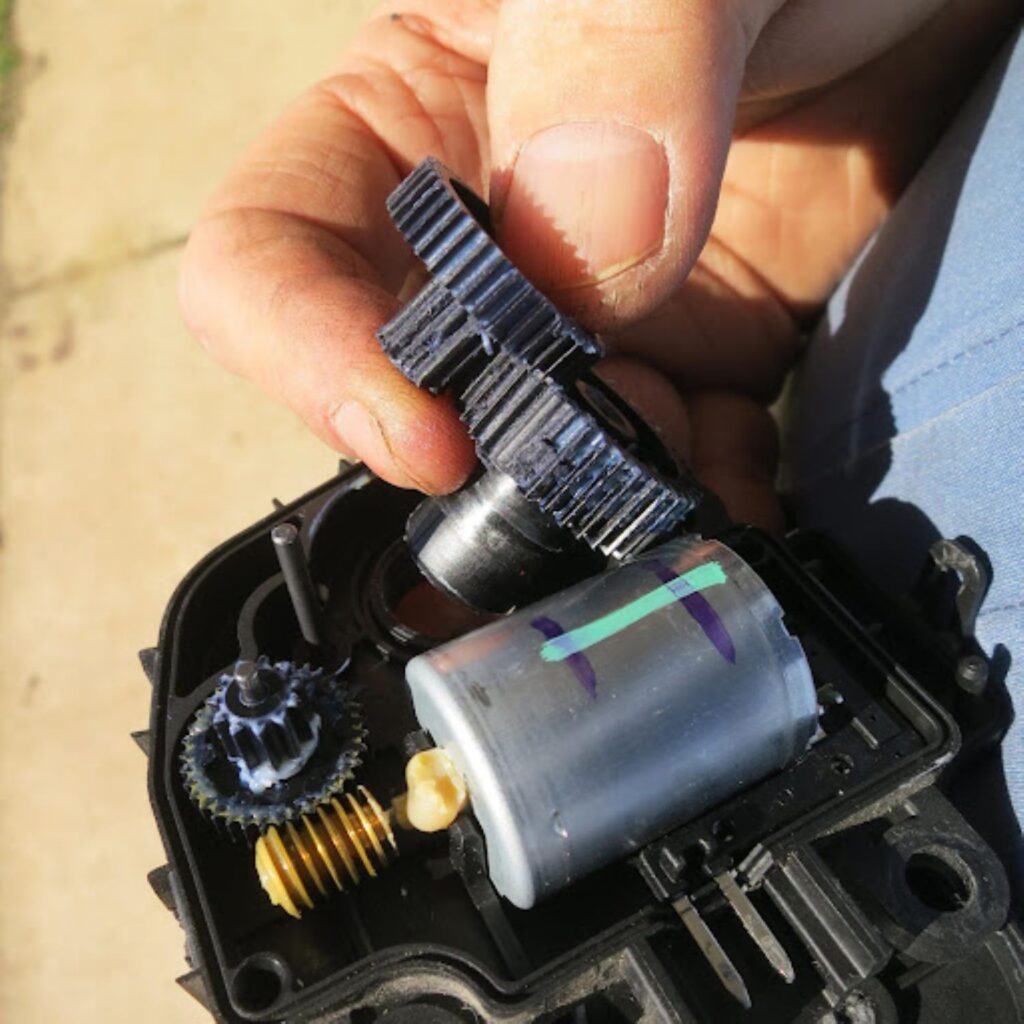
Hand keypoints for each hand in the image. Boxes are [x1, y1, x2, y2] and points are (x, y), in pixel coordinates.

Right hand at [180, 0, 1013, 529]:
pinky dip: (694, 499)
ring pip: (536, 454)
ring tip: (682, 473)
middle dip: (480, 456)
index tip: (425, 438)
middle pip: (407, 389)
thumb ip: (618, 57)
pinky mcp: (698, 354)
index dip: (310, 360)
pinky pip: (664, 462)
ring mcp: (595, 308)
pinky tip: (739, 490)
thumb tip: (584, 260)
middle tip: (573, 470)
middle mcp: (484, 226)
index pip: (272, 256)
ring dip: (597, 496)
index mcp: (413, 107)